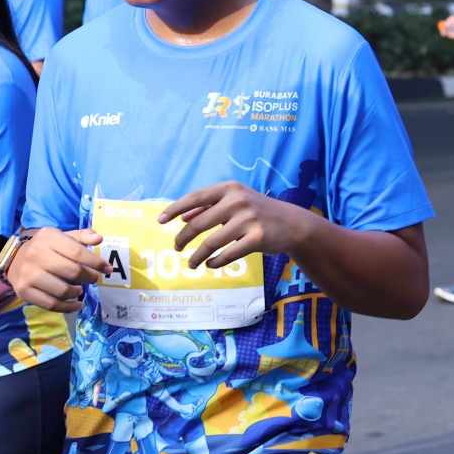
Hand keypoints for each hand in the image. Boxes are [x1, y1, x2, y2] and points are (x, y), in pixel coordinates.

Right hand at [7, 228, 108, 311]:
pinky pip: (50, 304)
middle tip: (94, 278)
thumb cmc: (46, 247)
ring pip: (62, 290)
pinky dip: (67, 307)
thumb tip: (99, 239)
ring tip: (81, 289)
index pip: (77, 252)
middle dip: (89, 277)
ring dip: (77, 292)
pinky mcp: (23, 291)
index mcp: (48, 238)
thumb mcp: (62, 236)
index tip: (107, 269)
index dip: (96, 262)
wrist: (14, 258)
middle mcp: (36, 255)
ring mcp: (28, 274)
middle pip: (72, 272)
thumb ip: (82, 236)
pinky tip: (77, 304)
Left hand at [160, 182, 317, 269]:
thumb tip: (182, 217)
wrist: (292, 224)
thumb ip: (209, 207)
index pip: (195, 198)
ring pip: (211, 243)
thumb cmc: (258, 211)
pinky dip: (215, 262)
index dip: (174, 209)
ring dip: (197, 256)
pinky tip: (210, 264)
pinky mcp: (257, 238)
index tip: (160, 221)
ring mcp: (248, 220)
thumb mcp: (236, 201)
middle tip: (177, 247)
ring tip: (191, 263)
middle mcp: (238, 201)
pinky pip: (228, 254)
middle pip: (198, 224)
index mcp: (230, 189)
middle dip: (183, 239)